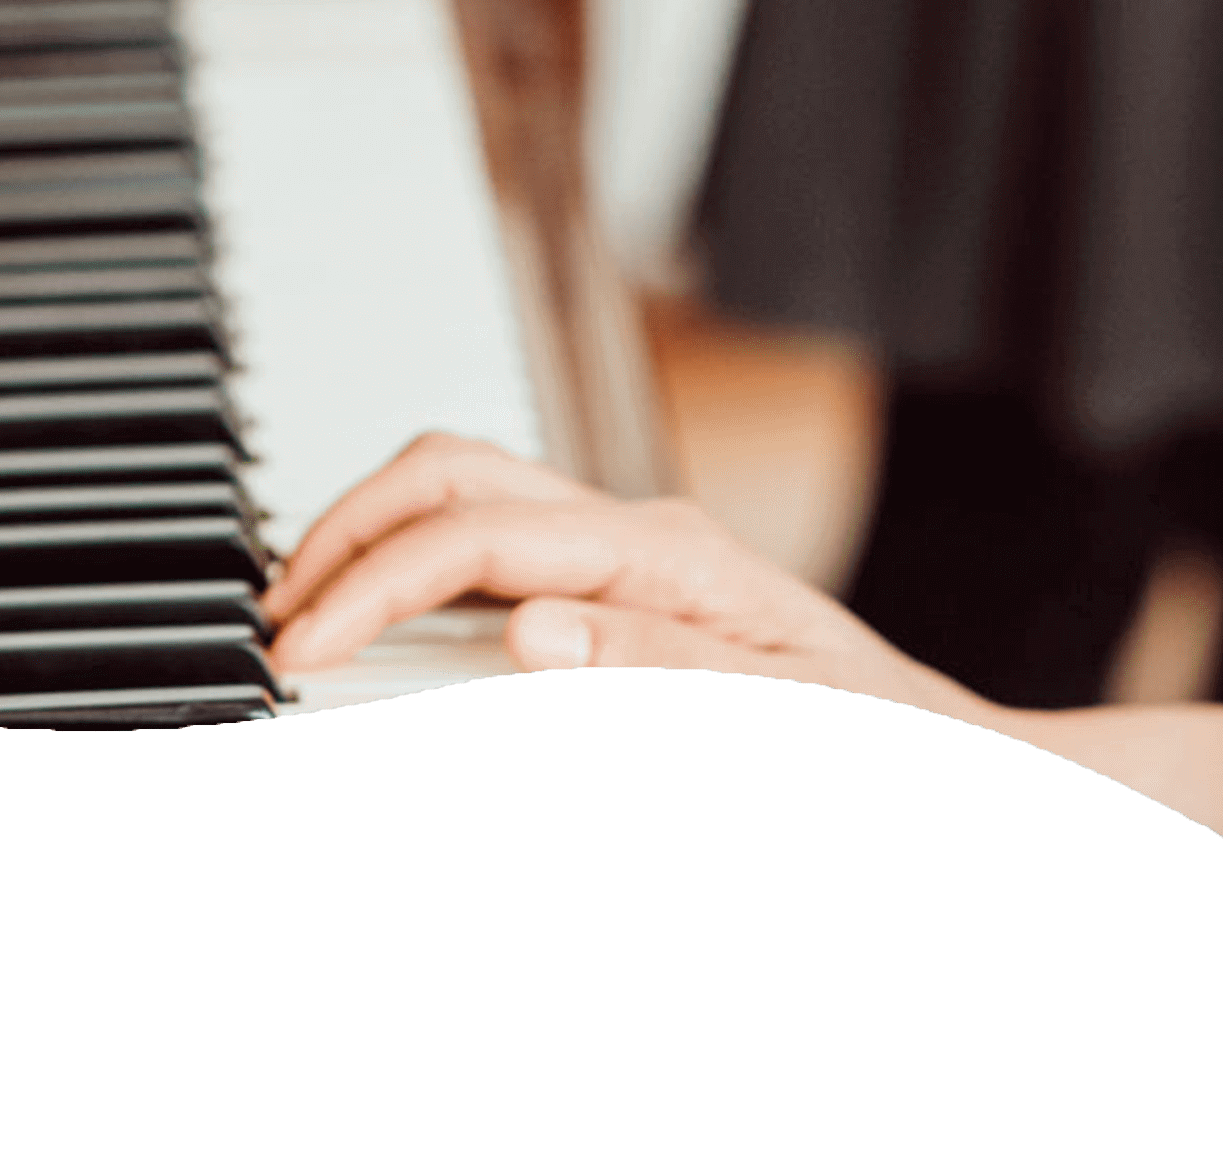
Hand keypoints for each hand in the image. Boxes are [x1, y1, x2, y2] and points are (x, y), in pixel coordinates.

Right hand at [258, 434, 1000, 720]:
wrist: (950, 750)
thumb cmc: (874, 726)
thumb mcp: (778, 711)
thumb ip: (652, 664)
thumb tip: (525, 625)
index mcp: (668, 552)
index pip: (481, 531)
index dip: (373, 581)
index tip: (296, 644)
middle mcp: (638, 533)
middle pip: (454, 472)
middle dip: (346, 529)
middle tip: (272, 617)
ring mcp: (627, 552)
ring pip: (465, 493)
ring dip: (374, 537)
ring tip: (304, 613)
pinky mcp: (622, 585)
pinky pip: (498, 549)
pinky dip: (420, 568)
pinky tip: (383, 624)